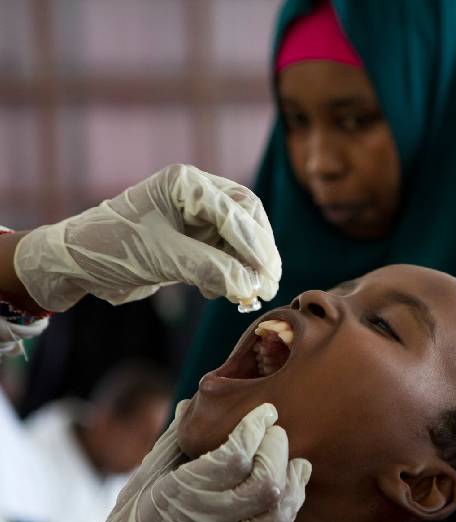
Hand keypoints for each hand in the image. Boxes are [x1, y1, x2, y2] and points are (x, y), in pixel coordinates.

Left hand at [15, 164, 280, 311]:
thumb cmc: (110, 248)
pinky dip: (230, 274)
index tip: (267, 273)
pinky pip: (225, 255)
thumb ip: (210, 268)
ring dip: (246, 266)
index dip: (254, 242)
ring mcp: (194, 217)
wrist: (75, 265)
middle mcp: (195, 194)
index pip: (235, 208)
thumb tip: (251, 286)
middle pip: (246, 218)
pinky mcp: (192, 241)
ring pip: (239, 239)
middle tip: (270, 282)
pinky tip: (222, 292)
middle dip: (258, 251)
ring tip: (251, 293)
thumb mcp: (163, 257)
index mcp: (186, 183)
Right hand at [73, 401, 311, 521]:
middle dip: (278, 449)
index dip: (255, 427)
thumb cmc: (135, 521)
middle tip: (276, 432)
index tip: (266, 410)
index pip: (235, 456)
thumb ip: (175, 440)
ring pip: (279, 512)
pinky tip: (287, 492)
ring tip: (293, 461)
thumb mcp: (146, 477)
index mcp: (184, 494)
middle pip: (265, 482)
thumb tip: (191, 404)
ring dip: (292, 481)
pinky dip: (289, 510)